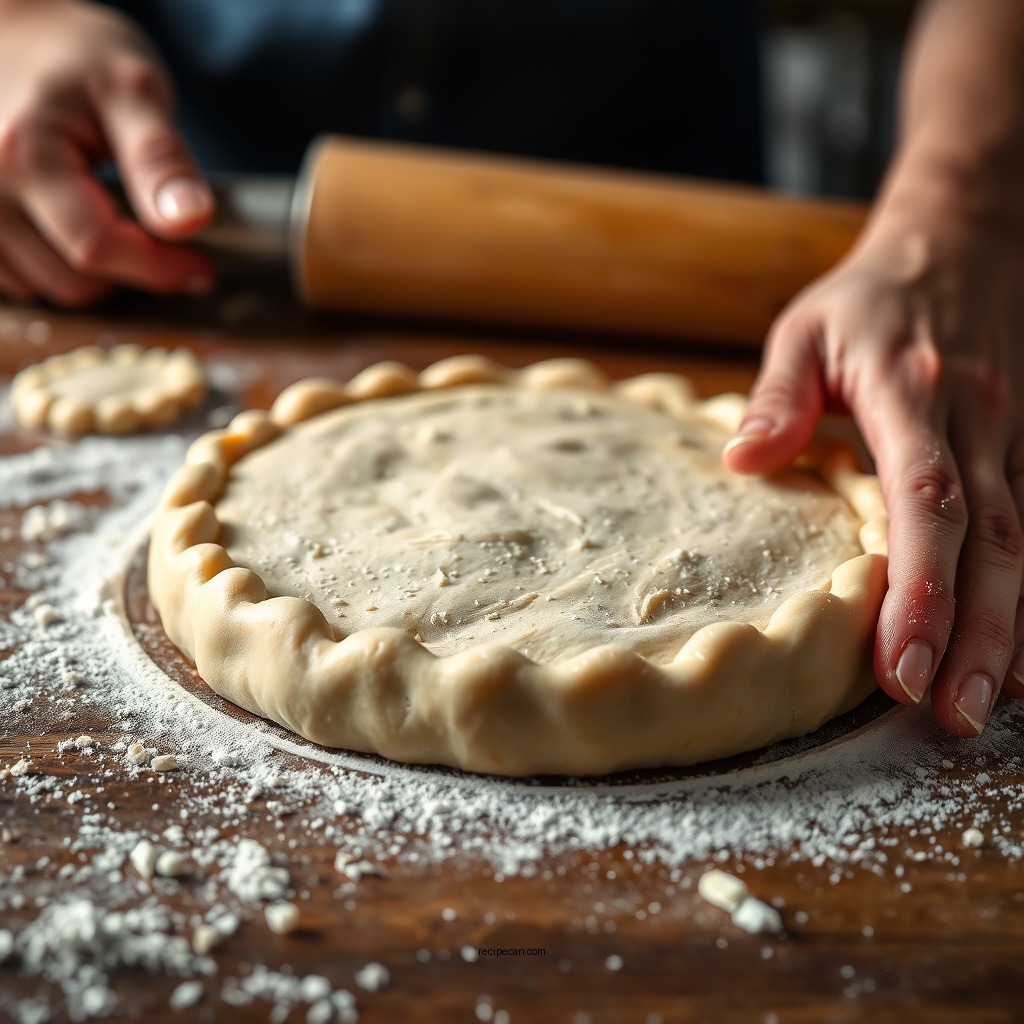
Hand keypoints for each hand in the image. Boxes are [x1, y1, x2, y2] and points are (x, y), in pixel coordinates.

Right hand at [0, 0, 214, 305]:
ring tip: (117, 223)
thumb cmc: (79, 58)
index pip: (98, 248)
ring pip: (48, 289)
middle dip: (131, 270)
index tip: (200, 266)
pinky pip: (19, 284)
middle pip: (74, 279)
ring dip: (96, 275)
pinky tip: (80, 234)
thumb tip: (191, 220)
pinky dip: (58, 271)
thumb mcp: (135, 92)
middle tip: (163, 238)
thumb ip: (161, 158)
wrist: (21, 36)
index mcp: (24, 156)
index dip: (159, 269)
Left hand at [723, 205, 1023, 736]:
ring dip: (1011, 629)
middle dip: (975, 633)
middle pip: (989, 542)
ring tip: (987, 706)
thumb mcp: (806, 328)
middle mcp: (979, 425)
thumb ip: (777, 397)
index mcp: (916, 396)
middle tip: (948, 713)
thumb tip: (741, 462)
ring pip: (1022, 544)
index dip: (918, 587)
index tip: (896, 662)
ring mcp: (1014, 438)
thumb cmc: (871, 297)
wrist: (967, 240)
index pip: (926, 502)